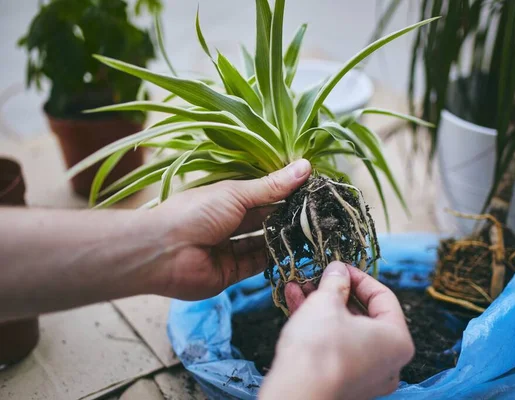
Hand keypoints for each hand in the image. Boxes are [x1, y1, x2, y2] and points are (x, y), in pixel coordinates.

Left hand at [146, 159, 310, 299]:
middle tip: (317, 213)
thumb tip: (305, 166)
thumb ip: (272, 186)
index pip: (261, 194)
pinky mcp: (230, 272)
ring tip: (311, 232)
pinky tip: (294, 252)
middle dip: (286, 216)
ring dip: (282, 238)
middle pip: (263, 219)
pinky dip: (273, 259)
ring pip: (262, 243)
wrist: (164, 252)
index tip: (311, 189)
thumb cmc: (196, 213)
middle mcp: (228, 222)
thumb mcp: (236, 193)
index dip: (284, 192)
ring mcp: (228, 248)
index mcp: (226, 198)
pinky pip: (256, 265)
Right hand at [260, 262, 413, 399]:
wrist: (297, 394)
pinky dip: (318, 325)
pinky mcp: (343, 382)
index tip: (339, 266)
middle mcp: (387, 361)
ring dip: (322, 305)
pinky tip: (295, 302)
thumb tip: (337, 270)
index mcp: (397, 340)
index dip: (358, 276)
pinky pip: (335, 346)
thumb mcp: (327, 302)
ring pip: (345, 330)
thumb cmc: (320, 347)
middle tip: (319, 276)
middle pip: (363, 314)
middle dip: (336, 292)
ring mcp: (366, 375)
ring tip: (300, 286)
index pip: (383, 297)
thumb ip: (335, 282)